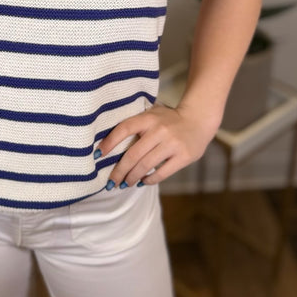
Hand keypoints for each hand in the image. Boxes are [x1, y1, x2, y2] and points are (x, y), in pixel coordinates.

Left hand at [98, 103, 217, 186]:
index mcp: (149, 118)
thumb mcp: (153, 113)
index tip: (98, 155)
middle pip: (133, 154)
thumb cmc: (169, 118)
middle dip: (119, 170)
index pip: (124, 129)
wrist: (198, 120)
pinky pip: (162, 173)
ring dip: (132, 177)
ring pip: (146, 165)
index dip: (109, 142)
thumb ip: (137, 123)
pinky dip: (149, 179)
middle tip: (111, 182)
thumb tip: (110, 142)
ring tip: (125, 183)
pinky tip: (143, 181)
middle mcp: (159, 130)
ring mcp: (172, 144)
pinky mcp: (183, 157)